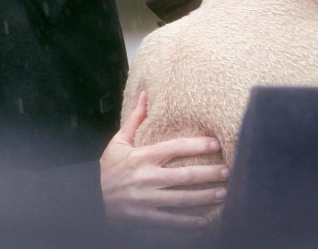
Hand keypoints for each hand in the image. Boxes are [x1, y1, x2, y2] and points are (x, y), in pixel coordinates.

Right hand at [99, 92, 229, 228]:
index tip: (216, 144)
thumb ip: (135, 120)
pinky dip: (189, 223)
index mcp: (142, 157)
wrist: (89, 199)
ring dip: (205, 197)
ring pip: (181, 199)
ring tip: (223, 193)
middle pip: (184, 176)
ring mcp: (146, 200)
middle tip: (227, 171)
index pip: (175, 148)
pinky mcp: (144, 218)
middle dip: (208, 174)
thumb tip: (145, 95)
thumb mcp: (118, 142)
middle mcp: (146, 178)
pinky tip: (205, 221)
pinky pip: (170, 221)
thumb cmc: (108, 169)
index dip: (197, 145)